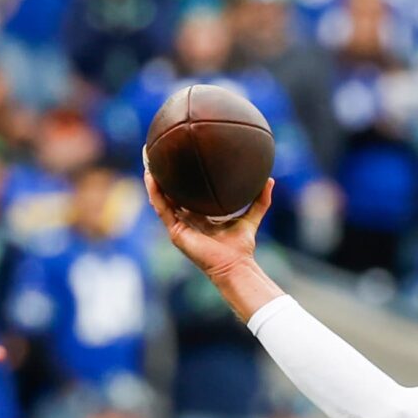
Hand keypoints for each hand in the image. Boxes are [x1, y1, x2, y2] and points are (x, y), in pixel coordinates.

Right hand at [142, 165, 271, 282]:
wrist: (234, 265)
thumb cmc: (241, 247)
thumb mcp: (251, 217)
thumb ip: (261, 200)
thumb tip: (270, 179)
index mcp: (199, 216)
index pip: (187, 193)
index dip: (181, 178)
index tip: (179, 158)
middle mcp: (186, 219)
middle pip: (169, 192)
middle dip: (162, 173)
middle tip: (156, 151)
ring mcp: (179, 225)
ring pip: (160, 198)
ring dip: (152, 178)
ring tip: (147, 157)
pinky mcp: (175, 231)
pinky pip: (162, 208)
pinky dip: (155, 192)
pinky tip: (151, 175)